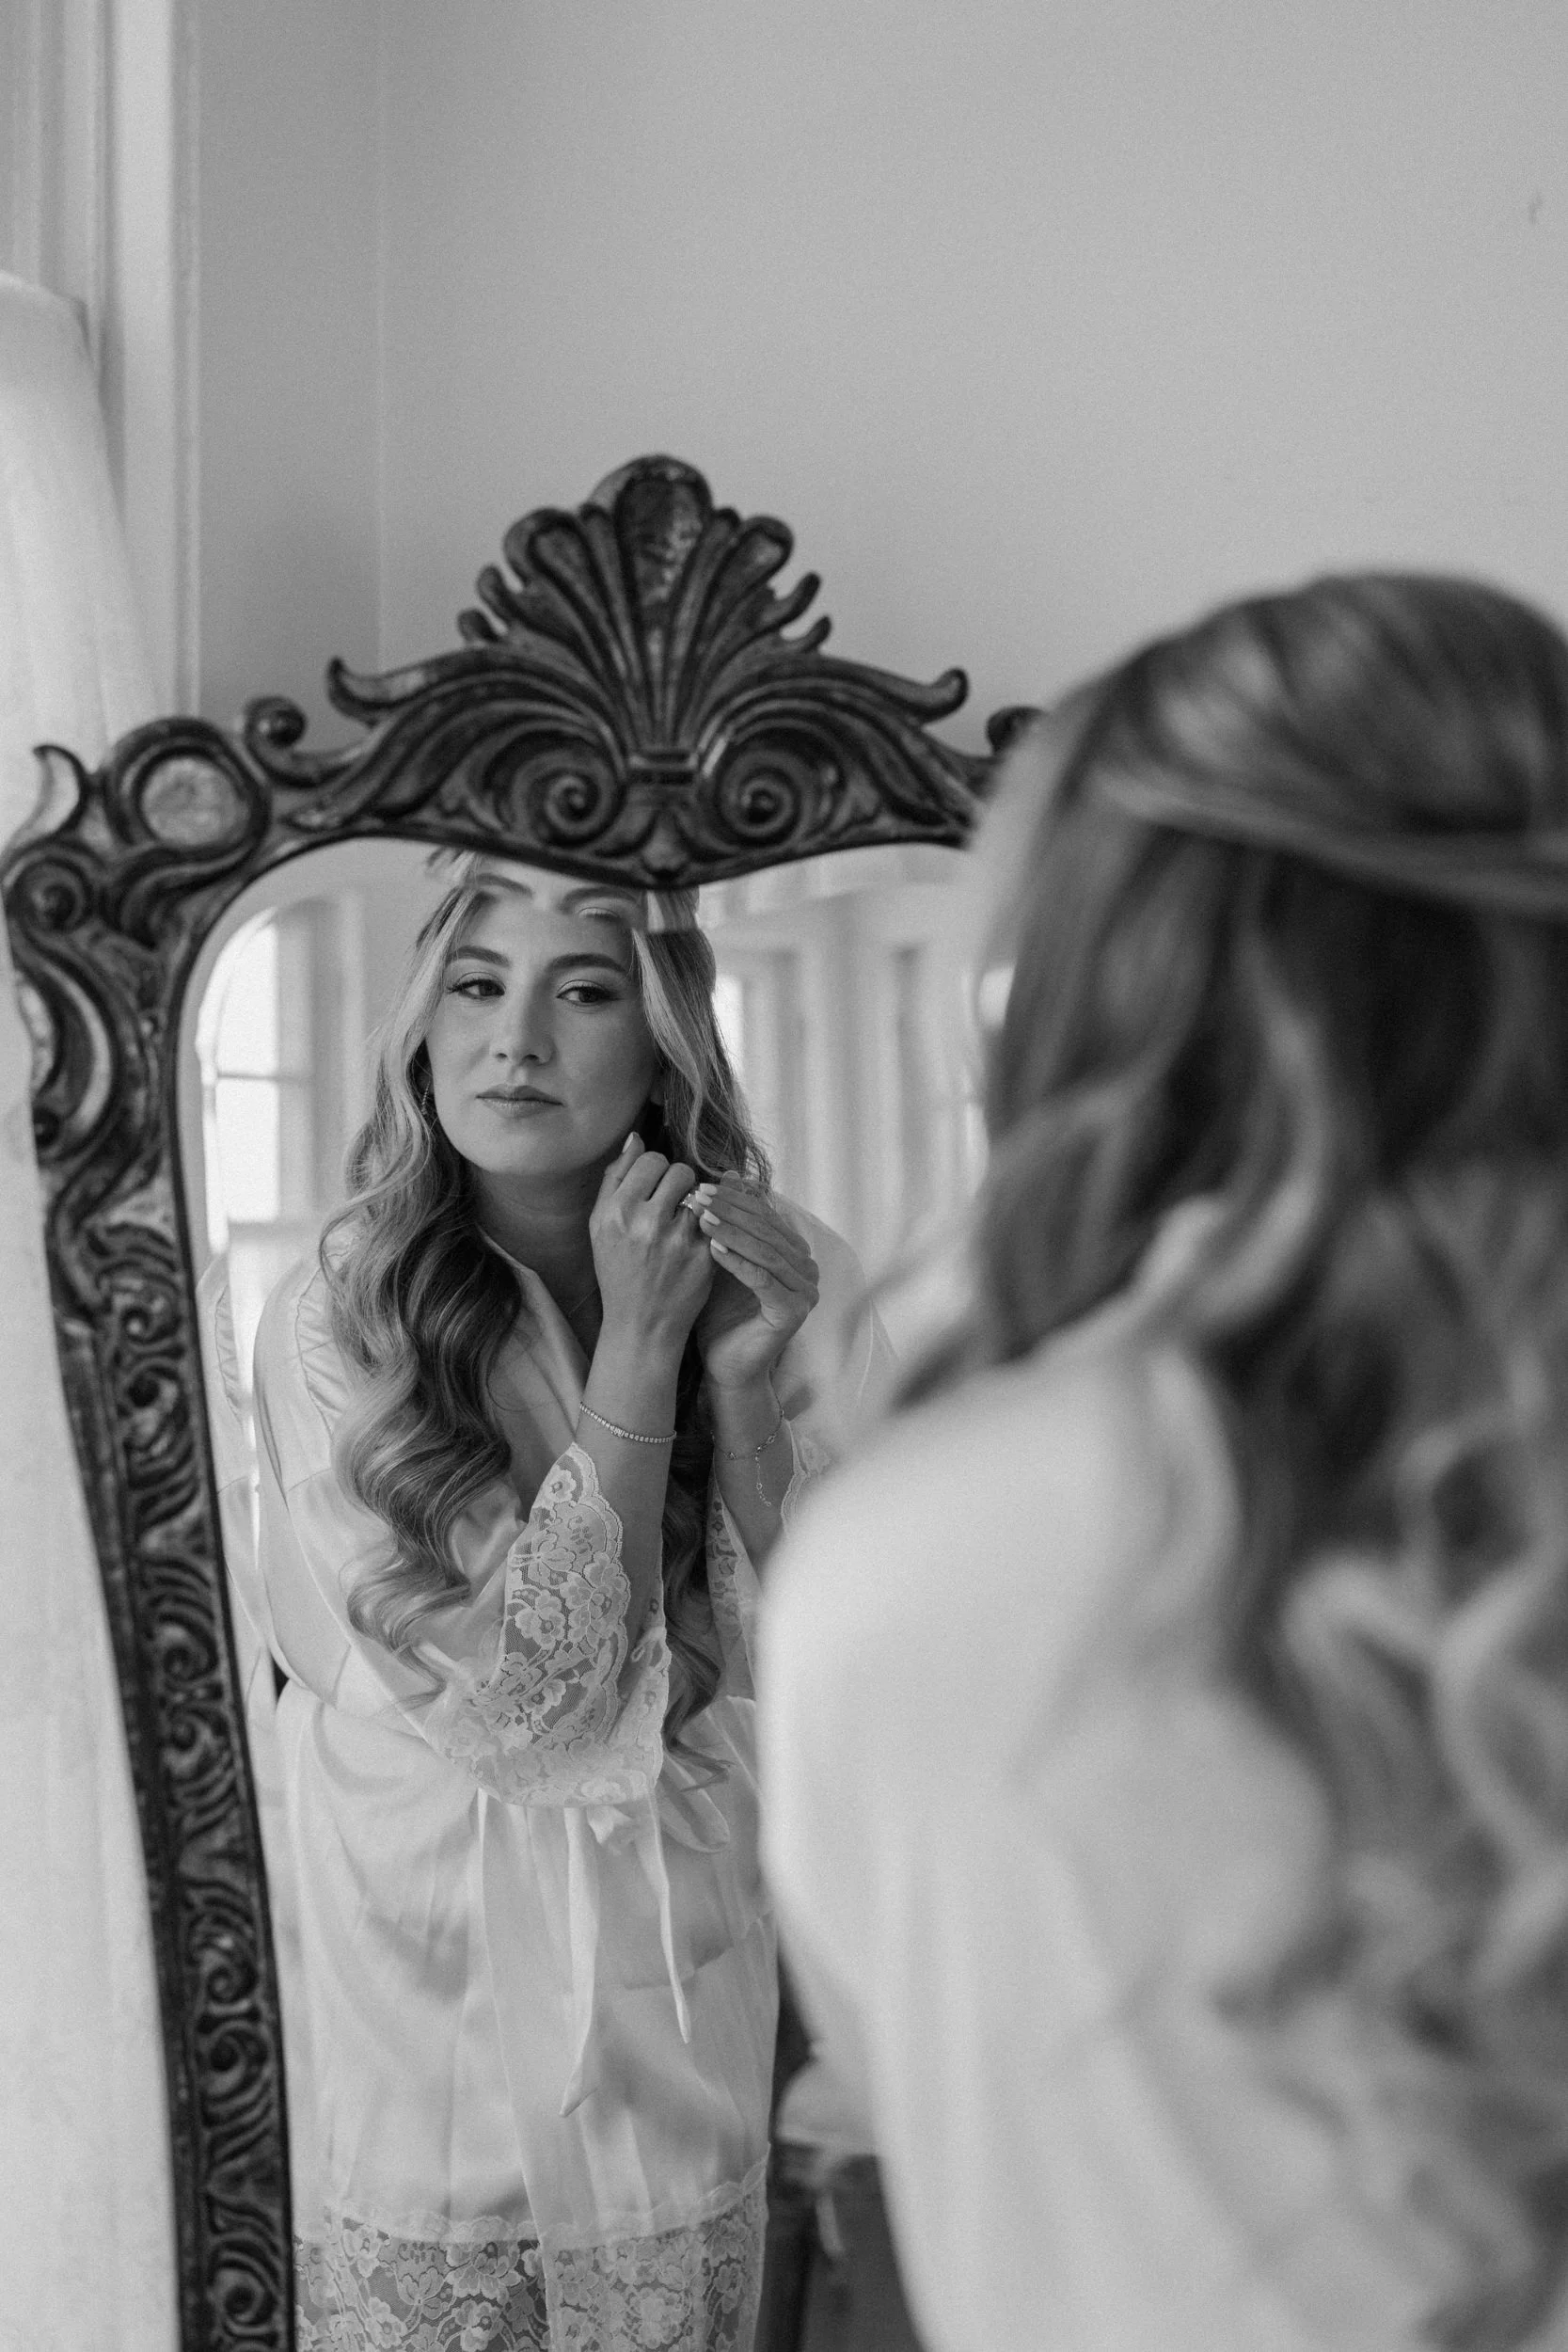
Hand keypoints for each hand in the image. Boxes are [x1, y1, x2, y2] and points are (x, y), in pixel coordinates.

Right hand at [589, 1134, 713, 1355]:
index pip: (650, 1159)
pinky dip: (714, 1222)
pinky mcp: (704, 1256)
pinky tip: (705, 1233)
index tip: (655, 1187)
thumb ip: (614, 1179)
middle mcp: (644, 1223)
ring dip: (699, 1201)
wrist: (641, 1325)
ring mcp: (677, 1240)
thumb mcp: (600, 1226)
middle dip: (680, 1182)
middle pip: (679, 1170)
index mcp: (615, 1212)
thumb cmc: (618, 1270)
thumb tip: (635, 1138)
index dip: (656, 1169)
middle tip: (674, 1201)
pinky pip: (718, 1218)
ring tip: (688, 1217)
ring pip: (703, 1192)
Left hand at [692, 1173, 819, 1391]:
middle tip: (697, 1197)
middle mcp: (807, 1268)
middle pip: (767, 1230)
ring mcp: (805, 1291)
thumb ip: (730, 1220)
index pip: (765, 1214)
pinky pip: (764, 1280)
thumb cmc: (720, 1311)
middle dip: (730, 1211)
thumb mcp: (721, 1256)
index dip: (733, 1199)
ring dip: (732, 1232)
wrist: (724, 1364)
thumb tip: (729, 1171)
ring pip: (766, 1252)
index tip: (699, 1187)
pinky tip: (713, 1248)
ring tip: (700, 1219)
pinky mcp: (795, 1311)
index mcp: (794, 1251)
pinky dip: (739, 1262)